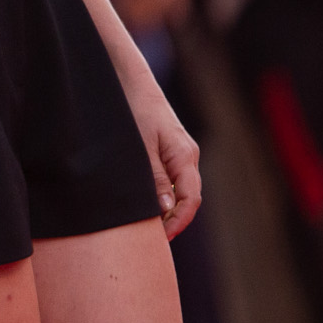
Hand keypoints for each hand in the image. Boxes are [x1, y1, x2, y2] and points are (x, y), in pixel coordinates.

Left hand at [129, 82, 203, 238]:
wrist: (132, 83)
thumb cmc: (134, 111)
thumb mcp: (140, 147)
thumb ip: (154, 178)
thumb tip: (166, 208)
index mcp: (185, 157)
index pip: (191, 200)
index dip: (178, 222)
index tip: (162, 239)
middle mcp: (187, 157)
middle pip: (188, 199)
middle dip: (173, 221)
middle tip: (152, 240)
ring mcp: (180, 154)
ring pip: (179, 190)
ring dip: (167, 209)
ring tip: (146, 227)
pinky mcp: (169, 151)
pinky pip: (171, 180)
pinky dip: (162, 196)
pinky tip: (146, 204)